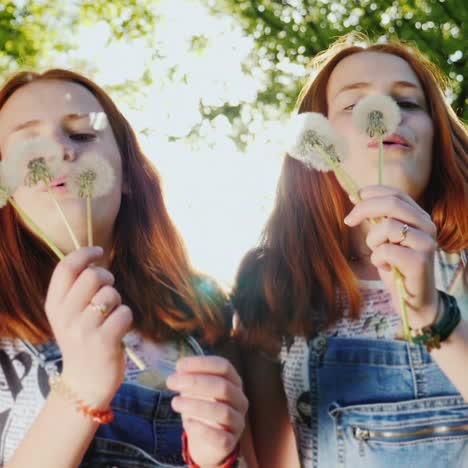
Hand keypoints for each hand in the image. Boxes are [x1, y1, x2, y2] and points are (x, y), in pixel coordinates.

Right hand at [45, 246, 132, 407]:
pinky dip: (126, 318)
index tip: (98, 250)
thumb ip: (75, 290)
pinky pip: (124, 313)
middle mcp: (65, 316)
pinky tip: (119, 330)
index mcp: (54, 305)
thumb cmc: (83, 342)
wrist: (85, 383)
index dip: (84, 254)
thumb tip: (94, 260)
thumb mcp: (68, 316)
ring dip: (118, 302)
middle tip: (108, 291)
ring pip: (110, 294)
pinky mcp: (103, 342)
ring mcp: (83, 330)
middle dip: (107, 278)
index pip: (66, 267)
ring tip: (111, 316)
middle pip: (92, 275)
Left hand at [167, 356, 247, 467]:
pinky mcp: (230, 443)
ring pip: (222, 412)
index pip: (224, 366)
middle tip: (171, 382)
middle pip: (223, 386)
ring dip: (195, 405)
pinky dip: (202, 429)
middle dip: (195, 382)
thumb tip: (180, 368)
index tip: (179, 365)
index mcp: (234, 382)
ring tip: (175, 402)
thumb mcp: (195, 390)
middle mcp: (240, 400)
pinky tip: (187, 423)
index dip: (202, 363)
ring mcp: (237, 422)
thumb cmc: (201, 408)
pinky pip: (220, 437)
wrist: (206, 443)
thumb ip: (190, 377)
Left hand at [344, 185, 438, 327]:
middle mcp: (427, 226)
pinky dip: (377, 259)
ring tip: (378, 255)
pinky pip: (385, 250)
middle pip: (392, 203)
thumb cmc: (396, 267)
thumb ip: (377, 218)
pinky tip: (386, 268)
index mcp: (419, 217)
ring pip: (387, 226)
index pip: (396, 194)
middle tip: (348, 220)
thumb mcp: (385, 238)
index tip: (352, 197)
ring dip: (373, 241)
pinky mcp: (420, 261)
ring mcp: (426, 243)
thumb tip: (355, 195)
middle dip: (364, 208)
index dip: (372, 192)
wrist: (414, 301)